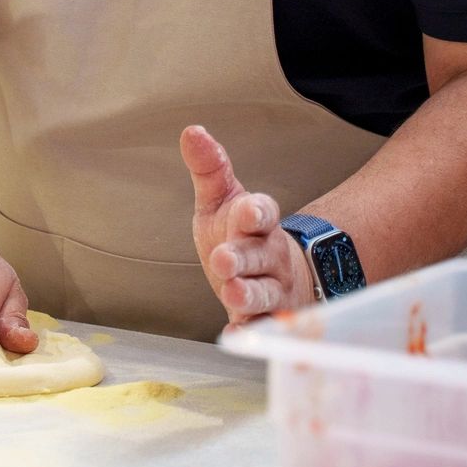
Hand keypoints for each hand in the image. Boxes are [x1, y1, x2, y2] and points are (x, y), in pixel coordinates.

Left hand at [183, 125, 314, 324]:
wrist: (274, 272)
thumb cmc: (241, 233)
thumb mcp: (222, 199)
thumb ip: (209, 168)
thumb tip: (192, 132)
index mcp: (259, 221)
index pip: (262, 213)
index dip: (255, 212)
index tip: (246, 212)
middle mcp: (270, 254)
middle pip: (260, 256)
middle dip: (243, 258)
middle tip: (223, 260)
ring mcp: (272, 287)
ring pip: (265, 292)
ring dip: (249, 295)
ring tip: (233, 294)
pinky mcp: (266, 316)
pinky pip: (262, 325)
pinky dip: (250, 331)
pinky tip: (238, 334)